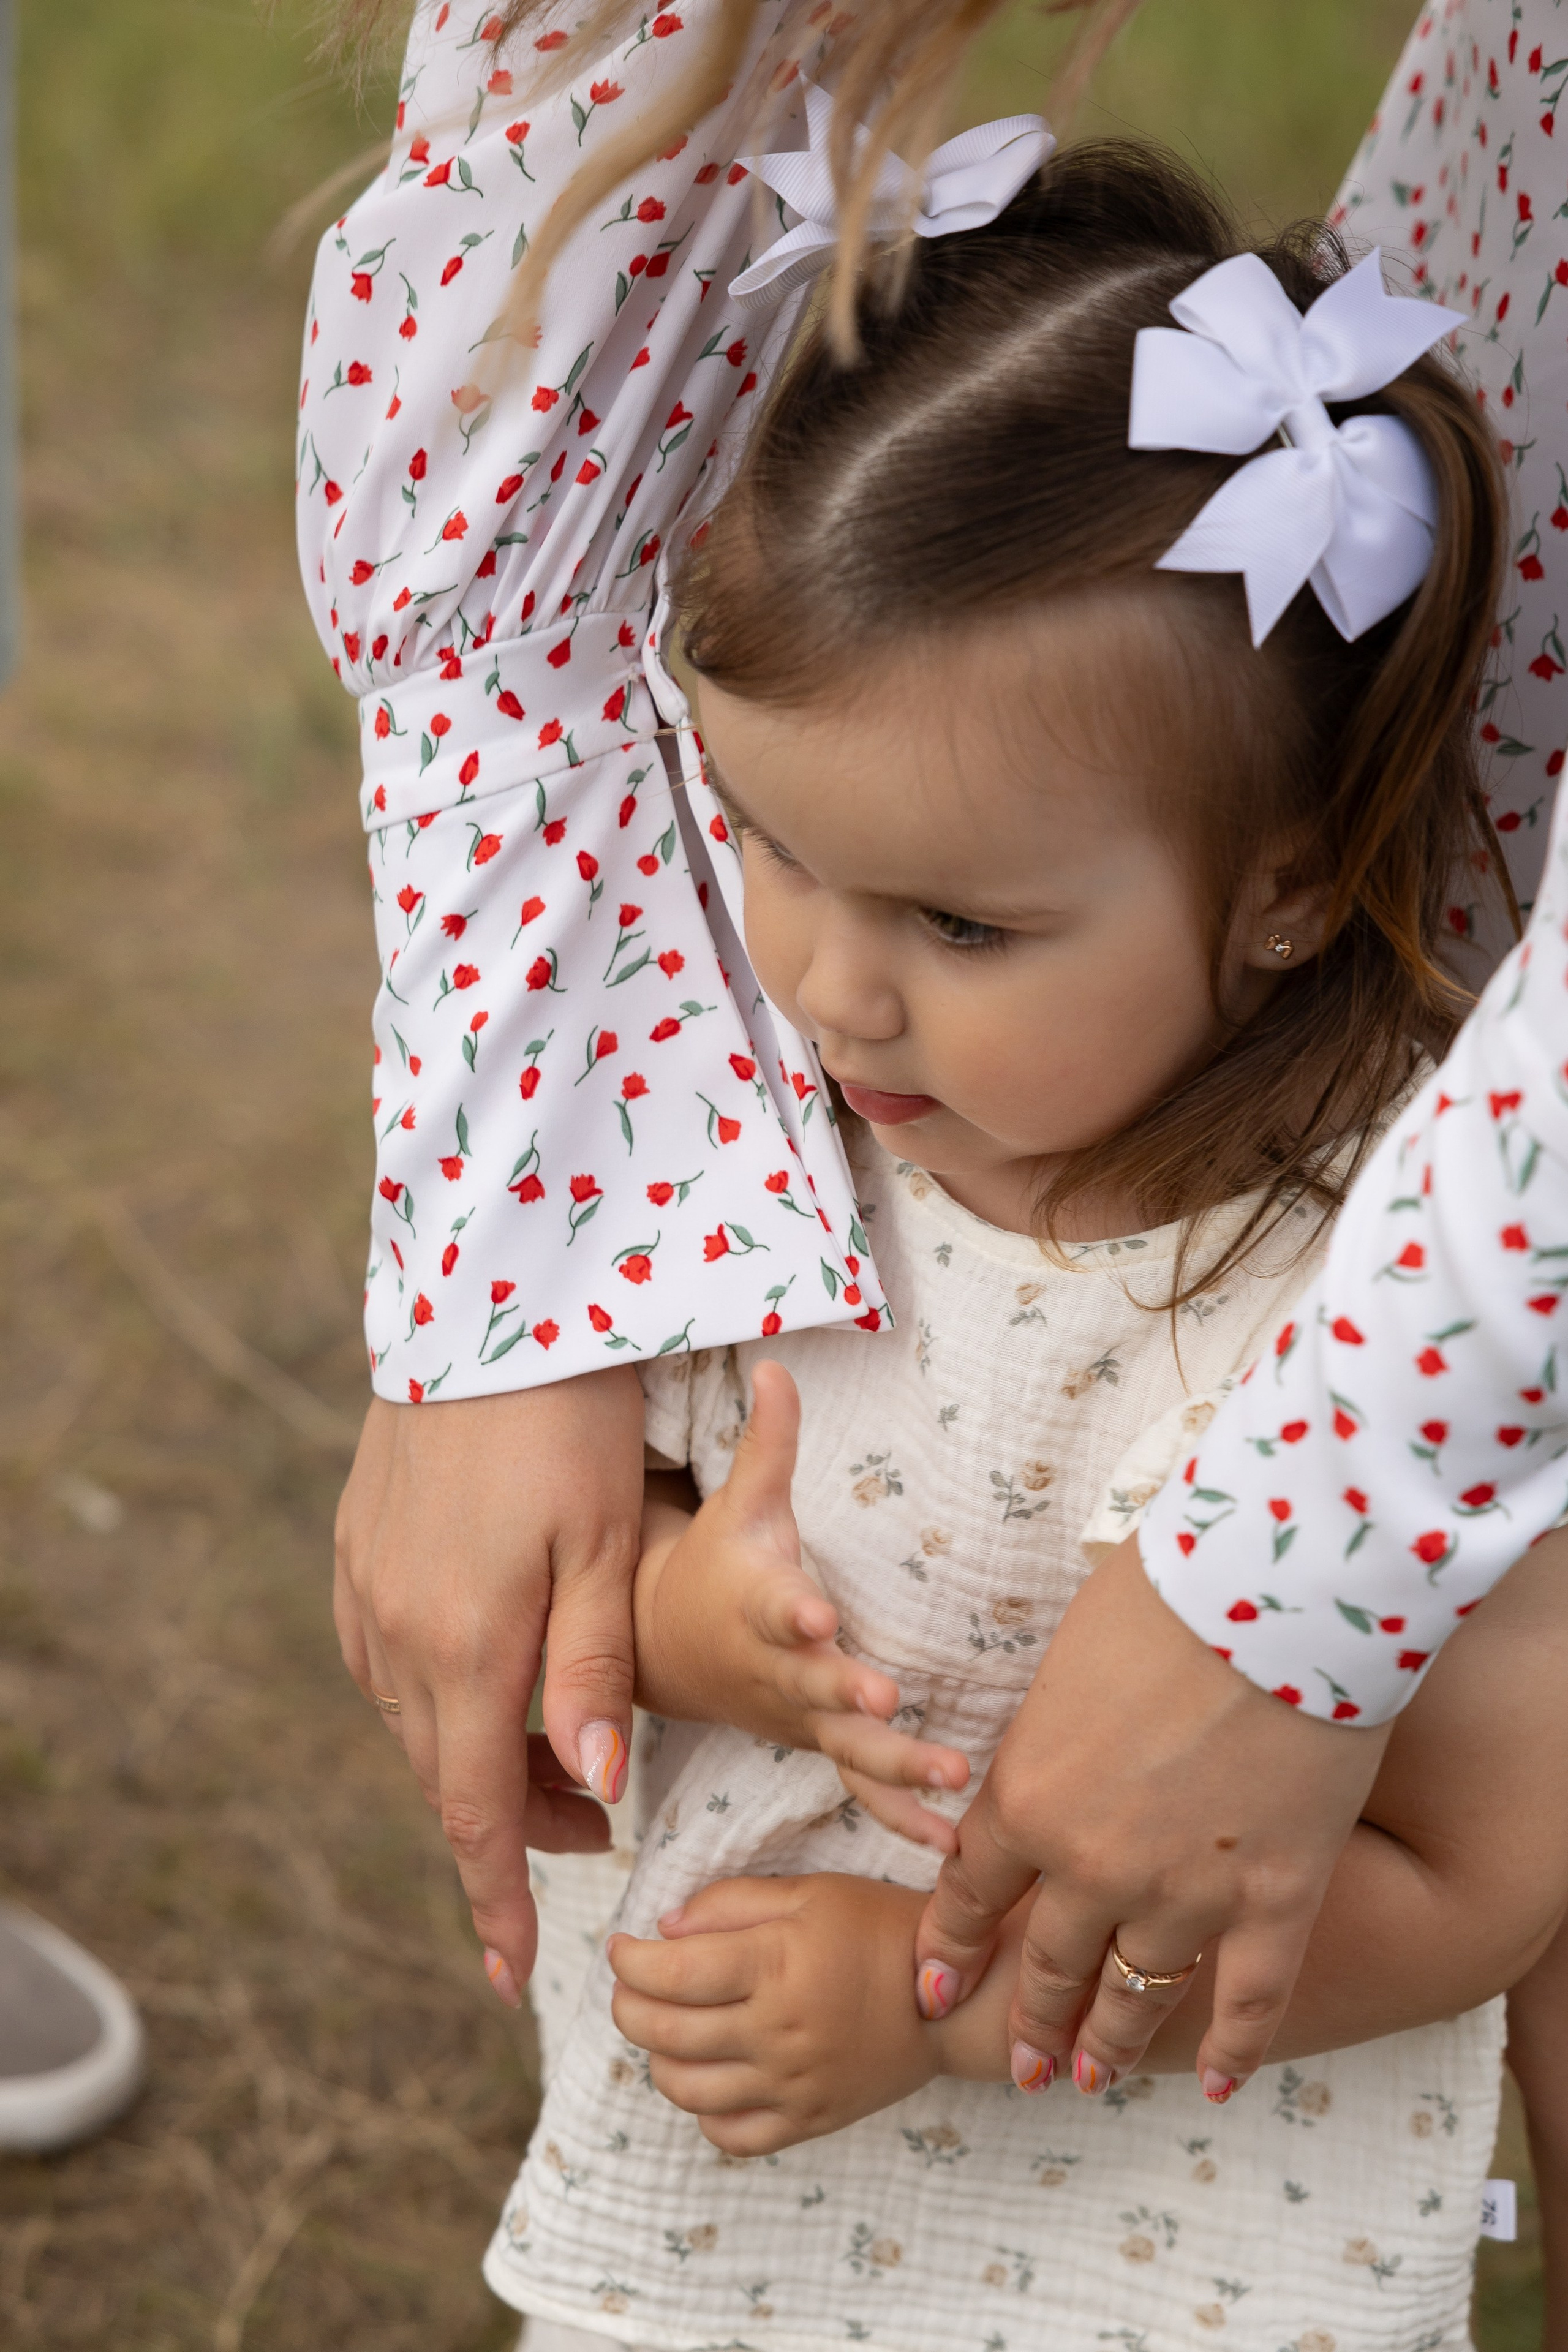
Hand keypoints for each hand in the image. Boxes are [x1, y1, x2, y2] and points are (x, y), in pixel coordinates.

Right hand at [334, 1369, 645, 2001]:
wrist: (483, 1305)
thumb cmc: (570, 1422)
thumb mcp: (606, 1544)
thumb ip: (593, 1669)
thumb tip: (590, 1786)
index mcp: (464, 1645)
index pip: (474, 1810)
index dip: (498, 1899)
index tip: (515, 1978)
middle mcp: (394, 1633)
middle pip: (445, 1775)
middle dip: (511, 1827)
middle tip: (597, 1835)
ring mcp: (364, 1592)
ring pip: (418, 1723)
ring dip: (479, 1762)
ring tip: (559, 1764)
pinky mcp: (357, 1554)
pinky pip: (391, 1664)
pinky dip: (444, 1700)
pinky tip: (492, 1682)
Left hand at [608, 1874, 940, 2152]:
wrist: (954, 1994)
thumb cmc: (877, 1928)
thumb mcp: (808, 1892)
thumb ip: (730, 1904)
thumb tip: (663, 1929)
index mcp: (775, 1965)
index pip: (669, 1973)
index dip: (627, 1960)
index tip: (619, 1946)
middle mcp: (778, 2032)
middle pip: (663, 2034)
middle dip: (627, 2006)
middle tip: (630, 1985)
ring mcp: (792, 2086)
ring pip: (685, 2090)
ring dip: (659, 2057)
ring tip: (669, 2027)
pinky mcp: (809, 2122)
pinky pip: (730, 2136)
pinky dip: (704, 2111)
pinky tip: (712, 2074)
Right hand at [633, 1361, 967, 1833]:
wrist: (668, 1649)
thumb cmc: (719, 1564)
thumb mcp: (740, 1503)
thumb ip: (769, 1442)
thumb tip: (777, 1361)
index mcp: (759, 1604)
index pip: (775, 1605)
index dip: (794, 1609)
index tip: (819, 1611)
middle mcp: (777, 1669)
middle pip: (816, 1686)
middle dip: (852, 1696)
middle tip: (893, 1704)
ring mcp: (799, 1717)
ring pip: (846, 1747)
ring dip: (897, 1771)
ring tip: (954, 1785)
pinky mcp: (820, 1745)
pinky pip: (861, 1789)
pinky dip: (901, 1820)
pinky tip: (951, 1850)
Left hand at [913, 1534, 1390, 2101]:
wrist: (1280, 1596)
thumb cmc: (1165, 1598)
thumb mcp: (1069, 1666)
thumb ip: (1052, 1737)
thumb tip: (1055, 1759)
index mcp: (1030, 1797)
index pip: (970, 1895)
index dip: (950, 1950)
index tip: (934, 1989)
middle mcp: (1095, 1866)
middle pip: (1049, 1962)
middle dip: (1030, 2019)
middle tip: (1021, 2065)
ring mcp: (1189, 1893)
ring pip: (1137, 1996)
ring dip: (1111, 2044)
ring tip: (1092, 2079)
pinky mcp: (1280, 1900)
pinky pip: (1250, 1999)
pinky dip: (1234, 2047)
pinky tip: (1222, 2084)